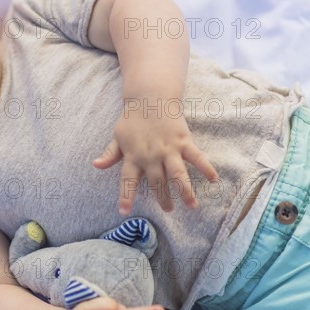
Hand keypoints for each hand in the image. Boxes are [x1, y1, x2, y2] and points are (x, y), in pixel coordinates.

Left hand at [93, 110, 217, 213]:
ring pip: (178, 174)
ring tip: (191, 205)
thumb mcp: (117, 137)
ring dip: (185, 191)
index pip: (127, 180)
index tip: (124, 212)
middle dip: (163, 198)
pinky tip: (214, 179)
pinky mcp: (183, 141)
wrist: (150, 97)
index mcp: (133, 156)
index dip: (126, 196)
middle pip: (157, 182)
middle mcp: (151, 156)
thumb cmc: (132, 120)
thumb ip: (110, 154)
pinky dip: (206, 168)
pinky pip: (196, 157)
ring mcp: (168, 149)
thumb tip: (96, 165)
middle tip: (168, 210)